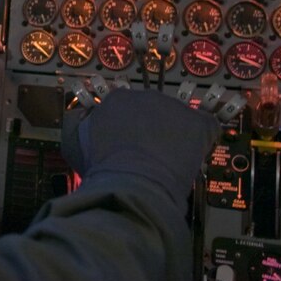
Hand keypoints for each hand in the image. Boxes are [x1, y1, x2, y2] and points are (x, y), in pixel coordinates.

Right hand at [61, 88, 218, 205]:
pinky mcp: (198, 124)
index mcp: (117, 100)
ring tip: (169, 160)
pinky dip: (202, 139)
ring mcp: (174, 109)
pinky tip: (193, 154)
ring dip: (175, 135)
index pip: (126, 107)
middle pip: (153, 111)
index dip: (127, 126)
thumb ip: (77, 123)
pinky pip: (206, 127)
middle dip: (151, 129)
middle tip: (148, 153)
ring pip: (178, 119)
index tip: (127, 143)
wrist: (131, 184)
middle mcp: (146, 96)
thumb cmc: (100, 168)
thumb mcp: (73, 143)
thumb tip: (83, 117)